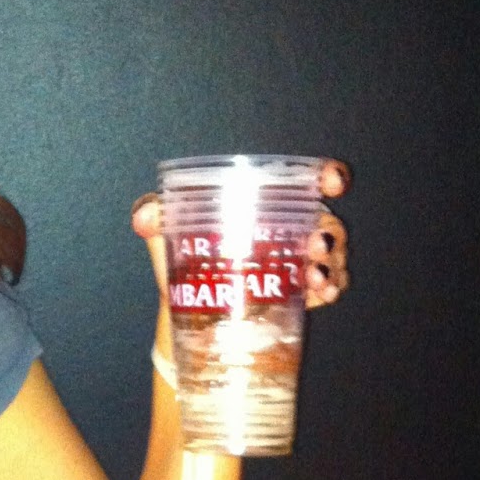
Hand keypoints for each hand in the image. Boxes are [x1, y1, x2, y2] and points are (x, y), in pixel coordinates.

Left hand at [130, 158, 351, 309]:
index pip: (306, 179)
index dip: (328, 175)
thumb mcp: (168, 232)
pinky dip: (331, 288)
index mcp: (264, 201)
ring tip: (315, 280)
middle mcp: (289, 225)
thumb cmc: (183, 255)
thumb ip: (156, 216)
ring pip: (332, 255)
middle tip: (315, 246)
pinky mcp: (301, 290)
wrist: (186, 305)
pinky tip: (323, 295)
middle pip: (325, 221)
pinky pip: (329, 285)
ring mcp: (299, 259)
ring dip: (331, 265)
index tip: (334, 182)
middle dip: (327, 232)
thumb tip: (144, 217)